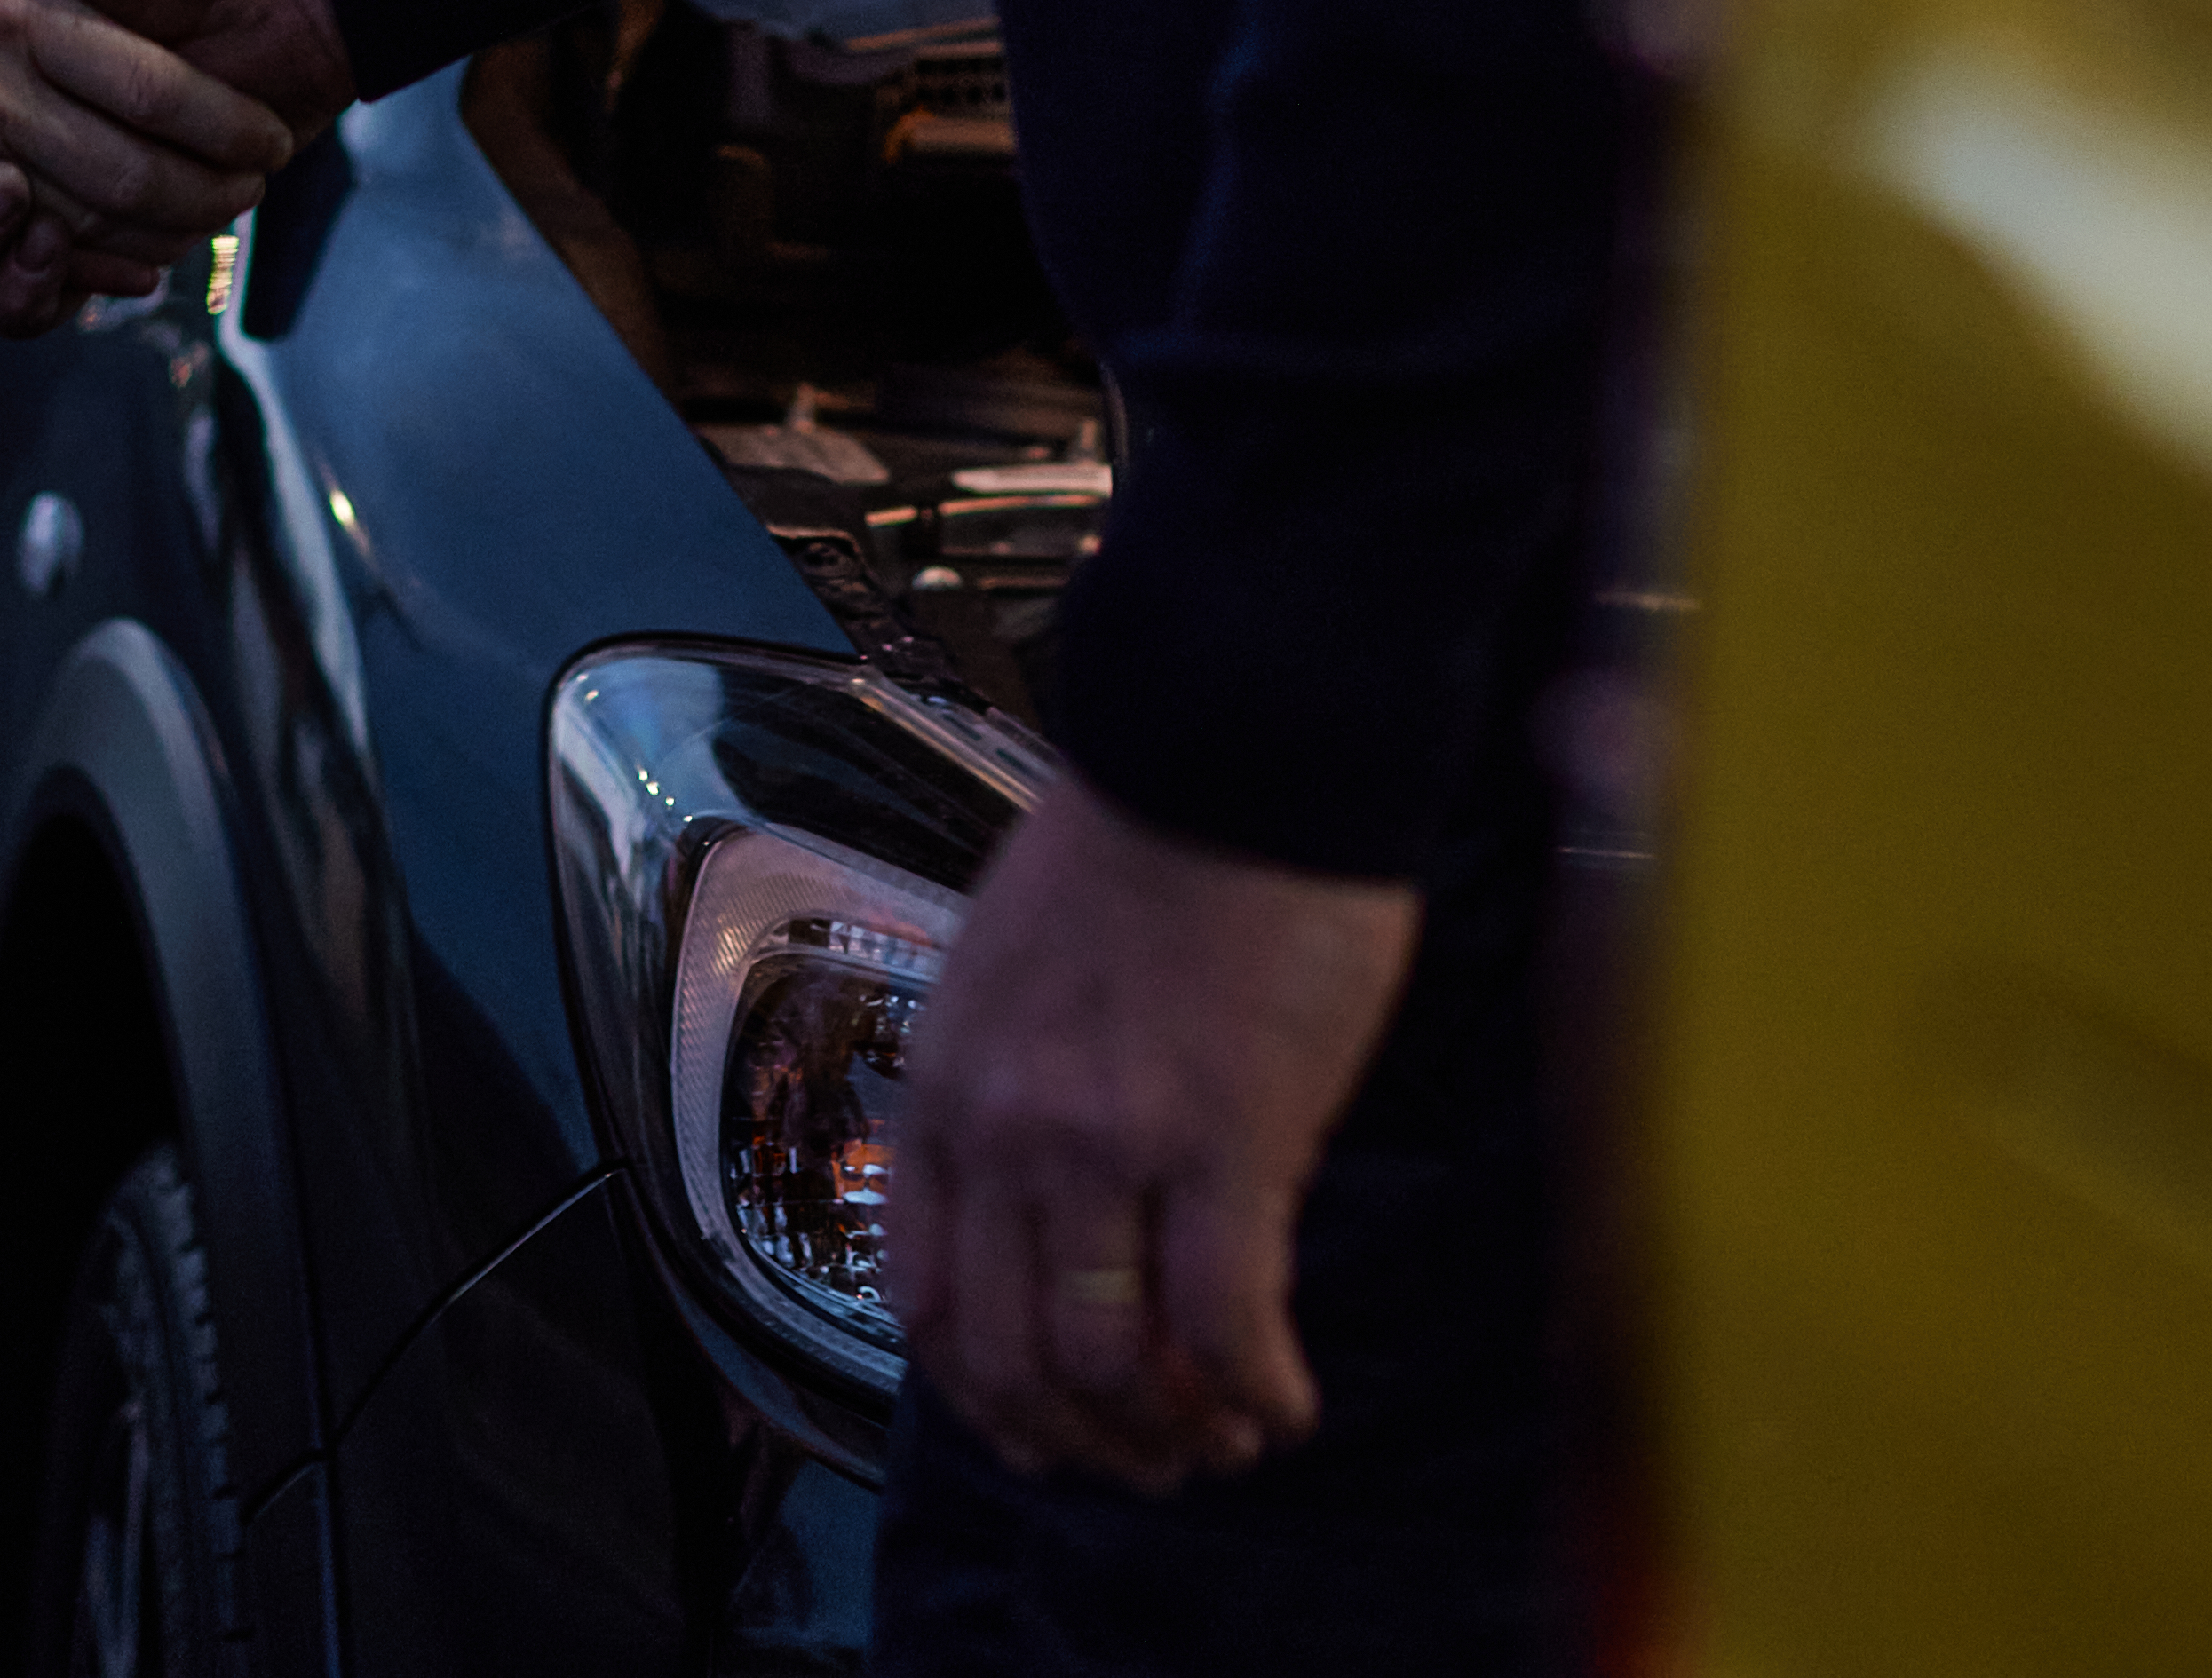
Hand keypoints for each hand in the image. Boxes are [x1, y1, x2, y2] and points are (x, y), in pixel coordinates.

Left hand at [878, 777, 1420, 1493]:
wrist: (1234, 752)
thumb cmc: (1145, 845)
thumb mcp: (1018, 977)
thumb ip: (1020, 1097)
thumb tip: (1064, 1219)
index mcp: (947, 1088)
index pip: (925, 1302)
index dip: (983, 1397)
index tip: (1040, 1431)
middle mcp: (1006, 1131)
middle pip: (1012, 1360)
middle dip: (1084, 1440)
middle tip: (1151, 1458)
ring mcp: (1110, 1143)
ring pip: (1111, 1364)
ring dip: (1171, 1432)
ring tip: (1227, 1437)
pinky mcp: (1228, 1143)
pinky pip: (1225, 1325)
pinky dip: (1254, 1393)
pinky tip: (1286, 1404)